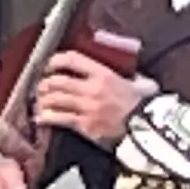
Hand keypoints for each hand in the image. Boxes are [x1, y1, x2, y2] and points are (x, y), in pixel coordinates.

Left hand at [26, 50, 152, 145]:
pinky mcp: (84, 125)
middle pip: (57, 81)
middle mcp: (92, 89)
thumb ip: (128, 75)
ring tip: (40, 102)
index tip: (49, 65)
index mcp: (104, 74)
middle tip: (41, 87)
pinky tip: (41, 118)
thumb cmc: (145, 105)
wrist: (149, 128)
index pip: (72, 60)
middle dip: (44, 84)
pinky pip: (58, 119)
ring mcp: (87, 107)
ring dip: (42, 101)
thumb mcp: (139, 82)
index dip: (55, 60)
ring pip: (53, 100)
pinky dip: (46, 117)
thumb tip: (128, 71)